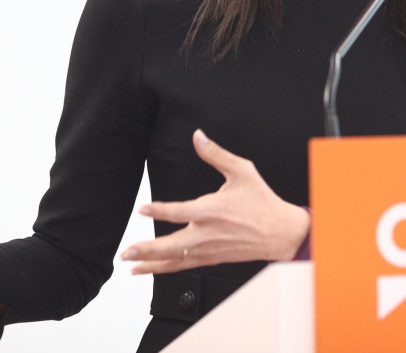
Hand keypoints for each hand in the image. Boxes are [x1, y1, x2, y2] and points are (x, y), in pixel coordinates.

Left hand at [122, 129, 310, 273]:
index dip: (159, 210)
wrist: (279, 232)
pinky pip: (183, 266)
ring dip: (150, 263)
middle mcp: (207, 233)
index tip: (143, 209)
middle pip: (171, 245)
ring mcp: (208, 249)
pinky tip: (150, 270)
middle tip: (126, 251)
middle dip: (146, 250)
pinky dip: (164, 270)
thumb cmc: (261, 201)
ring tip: (131, 265)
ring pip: (174, 260)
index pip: (179, 211)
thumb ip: (216, 154)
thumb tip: (198, 136)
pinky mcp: (211, 258)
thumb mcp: (242, 171)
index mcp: (213, 210)